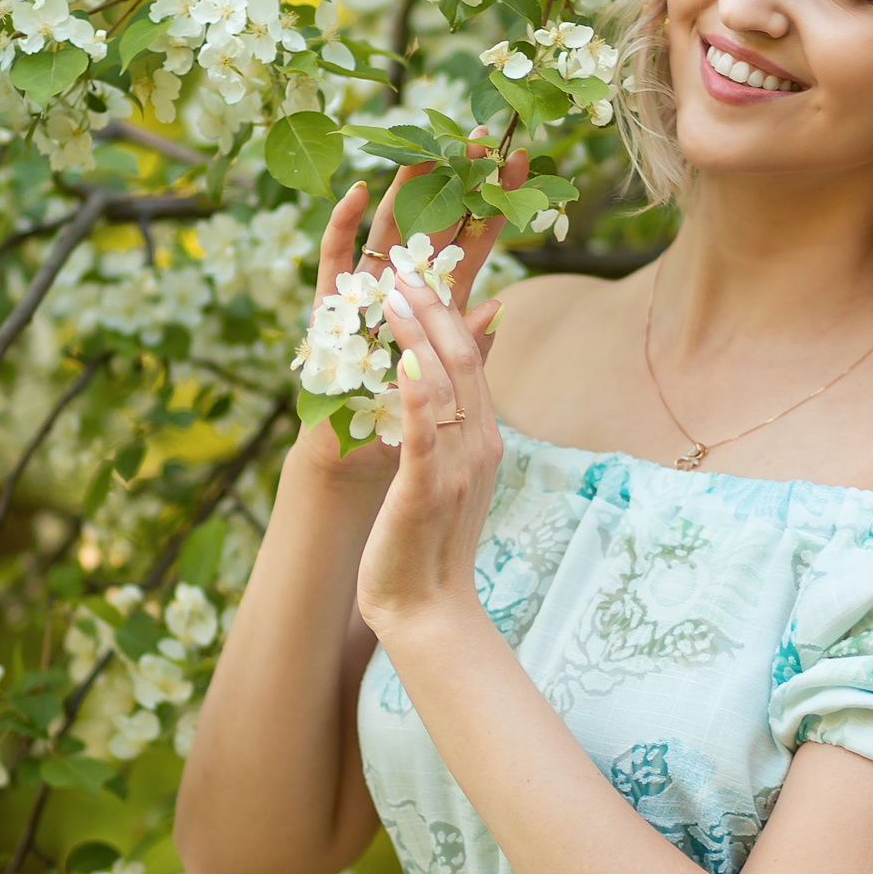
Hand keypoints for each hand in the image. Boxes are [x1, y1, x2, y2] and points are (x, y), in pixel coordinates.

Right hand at [291, 145, 526, 485]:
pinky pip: (335, 259)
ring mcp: (367, 290)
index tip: (521, 160)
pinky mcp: (332, 306)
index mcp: (442, 299)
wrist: (360, 458)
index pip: (473, 241)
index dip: (496, 203)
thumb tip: (503, 306)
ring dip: (403, 190)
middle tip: (474, 134)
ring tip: (422, 150)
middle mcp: (404, 285)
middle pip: (433, 222)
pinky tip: (355, 192)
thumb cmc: (408, 418)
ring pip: (386, 229)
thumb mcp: (450, 380)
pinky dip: (342, 225)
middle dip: (452, 179)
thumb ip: (473, 344)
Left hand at [354, 233, 509, 639]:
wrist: (429, 609)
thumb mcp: (447, 473)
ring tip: (391, 293)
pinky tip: (402, 363)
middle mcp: (478, 443)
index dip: (444, 310)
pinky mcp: (427, 490)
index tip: (416, 272)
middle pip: (461, 357)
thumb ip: (451, 426)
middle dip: (430, 306)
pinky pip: (423, 435)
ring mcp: (456, 465)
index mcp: (482, 436)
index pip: (468, 358)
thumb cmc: (427, 543)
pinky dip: (415, 397)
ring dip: (417, 333)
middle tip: (400, 263)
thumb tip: (444, 380)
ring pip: (445, 385)